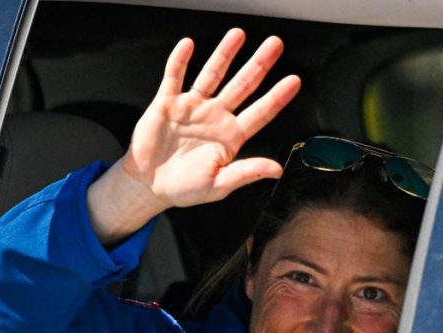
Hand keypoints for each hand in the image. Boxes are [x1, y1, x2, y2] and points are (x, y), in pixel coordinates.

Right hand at [88, 29, 300, 243]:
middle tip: (275, 45)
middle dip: (259, 64)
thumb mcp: (220, 184)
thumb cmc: (184, 188)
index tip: (293, 81)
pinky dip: (180, 61)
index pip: (260, 112)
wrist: (149, 185)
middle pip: (242, 85)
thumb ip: (247, 173)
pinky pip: (174, 77)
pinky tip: (188, 45)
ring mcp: (192, 107)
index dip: (277, 97)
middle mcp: (215, 117)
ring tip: (238, 35)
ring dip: (225, 54)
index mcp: (231, 136)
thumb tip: (276, 169)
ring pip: (212, 74)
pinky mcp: (167, 103)